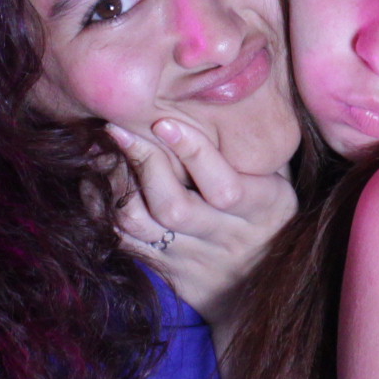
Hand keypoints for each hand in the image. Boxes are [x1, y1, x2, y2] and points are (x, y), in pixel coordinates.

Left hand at [109, 118, 295, 330]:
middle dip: (143, 163)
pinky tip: (98, 181)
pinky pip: (125, 241)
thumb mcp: (280, 181)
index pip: (226, 187)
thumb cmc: (268, 215)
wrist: (261, 290)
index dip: (193, 153)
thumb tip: (230, 88)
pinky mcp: (166, 272)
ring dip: (116, 186)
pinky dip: (105, 209)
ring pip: (143, 226)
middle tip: (118, 128)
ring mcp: (194, 259)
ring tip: (103, 151)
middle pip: (175, 208)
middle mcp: (229, 238)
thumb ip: (257, 148)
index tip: (164, 122)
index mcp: (265, 210)